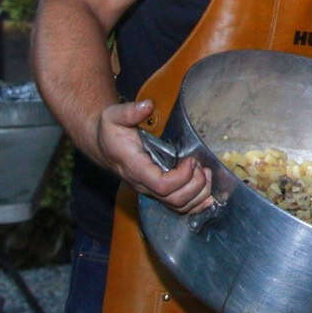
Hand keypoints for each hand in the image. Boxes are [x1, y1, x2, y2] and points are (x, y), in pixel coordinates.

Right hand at [94, 98, 213, 212]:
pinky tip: (207, 191)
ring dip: (200, 193)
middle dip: (196, 185)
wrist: (104, 146)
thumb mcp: (114, 117)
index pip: (162, 185)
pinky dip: (198, 203)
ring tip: (206, 173)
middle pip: (175, 199)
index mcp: (135, 168)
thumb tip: (147, 106)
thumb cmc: (111, 132)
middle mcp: (144, 184)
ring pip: (179, 206)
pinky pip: (180, 206)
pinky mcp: (159, 191)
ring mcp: (151, 190)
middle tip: (201, 166)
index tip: (190, 159)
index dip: (182, 176)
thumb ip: (130, 112)